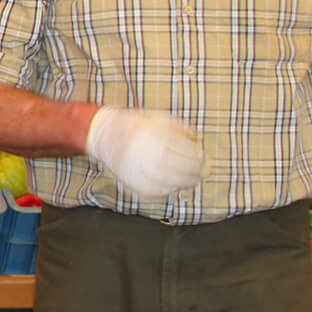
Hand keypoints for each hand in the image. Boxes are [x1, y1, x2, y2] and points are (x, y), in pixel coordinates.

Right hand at [84, 106, 205, 198]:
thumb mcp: (161, 119)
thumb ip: (182, 130)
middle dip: (197, 171)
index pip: (188, 153)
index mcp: (156, 138)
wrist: (106, 136)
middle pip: (183, 169)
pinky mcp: (133, 183)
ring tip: (192, 178)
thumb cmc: (136, 126)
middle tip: (203, 171)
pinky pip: (158, 192)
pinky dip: (170, 189)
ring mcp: (140, 172)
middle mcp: (148, 156)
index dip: (200, 157)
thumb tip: (200, 144)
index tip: (205, 158)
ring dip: (187, 182)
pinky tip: (175, 184)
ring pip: (172, 183)